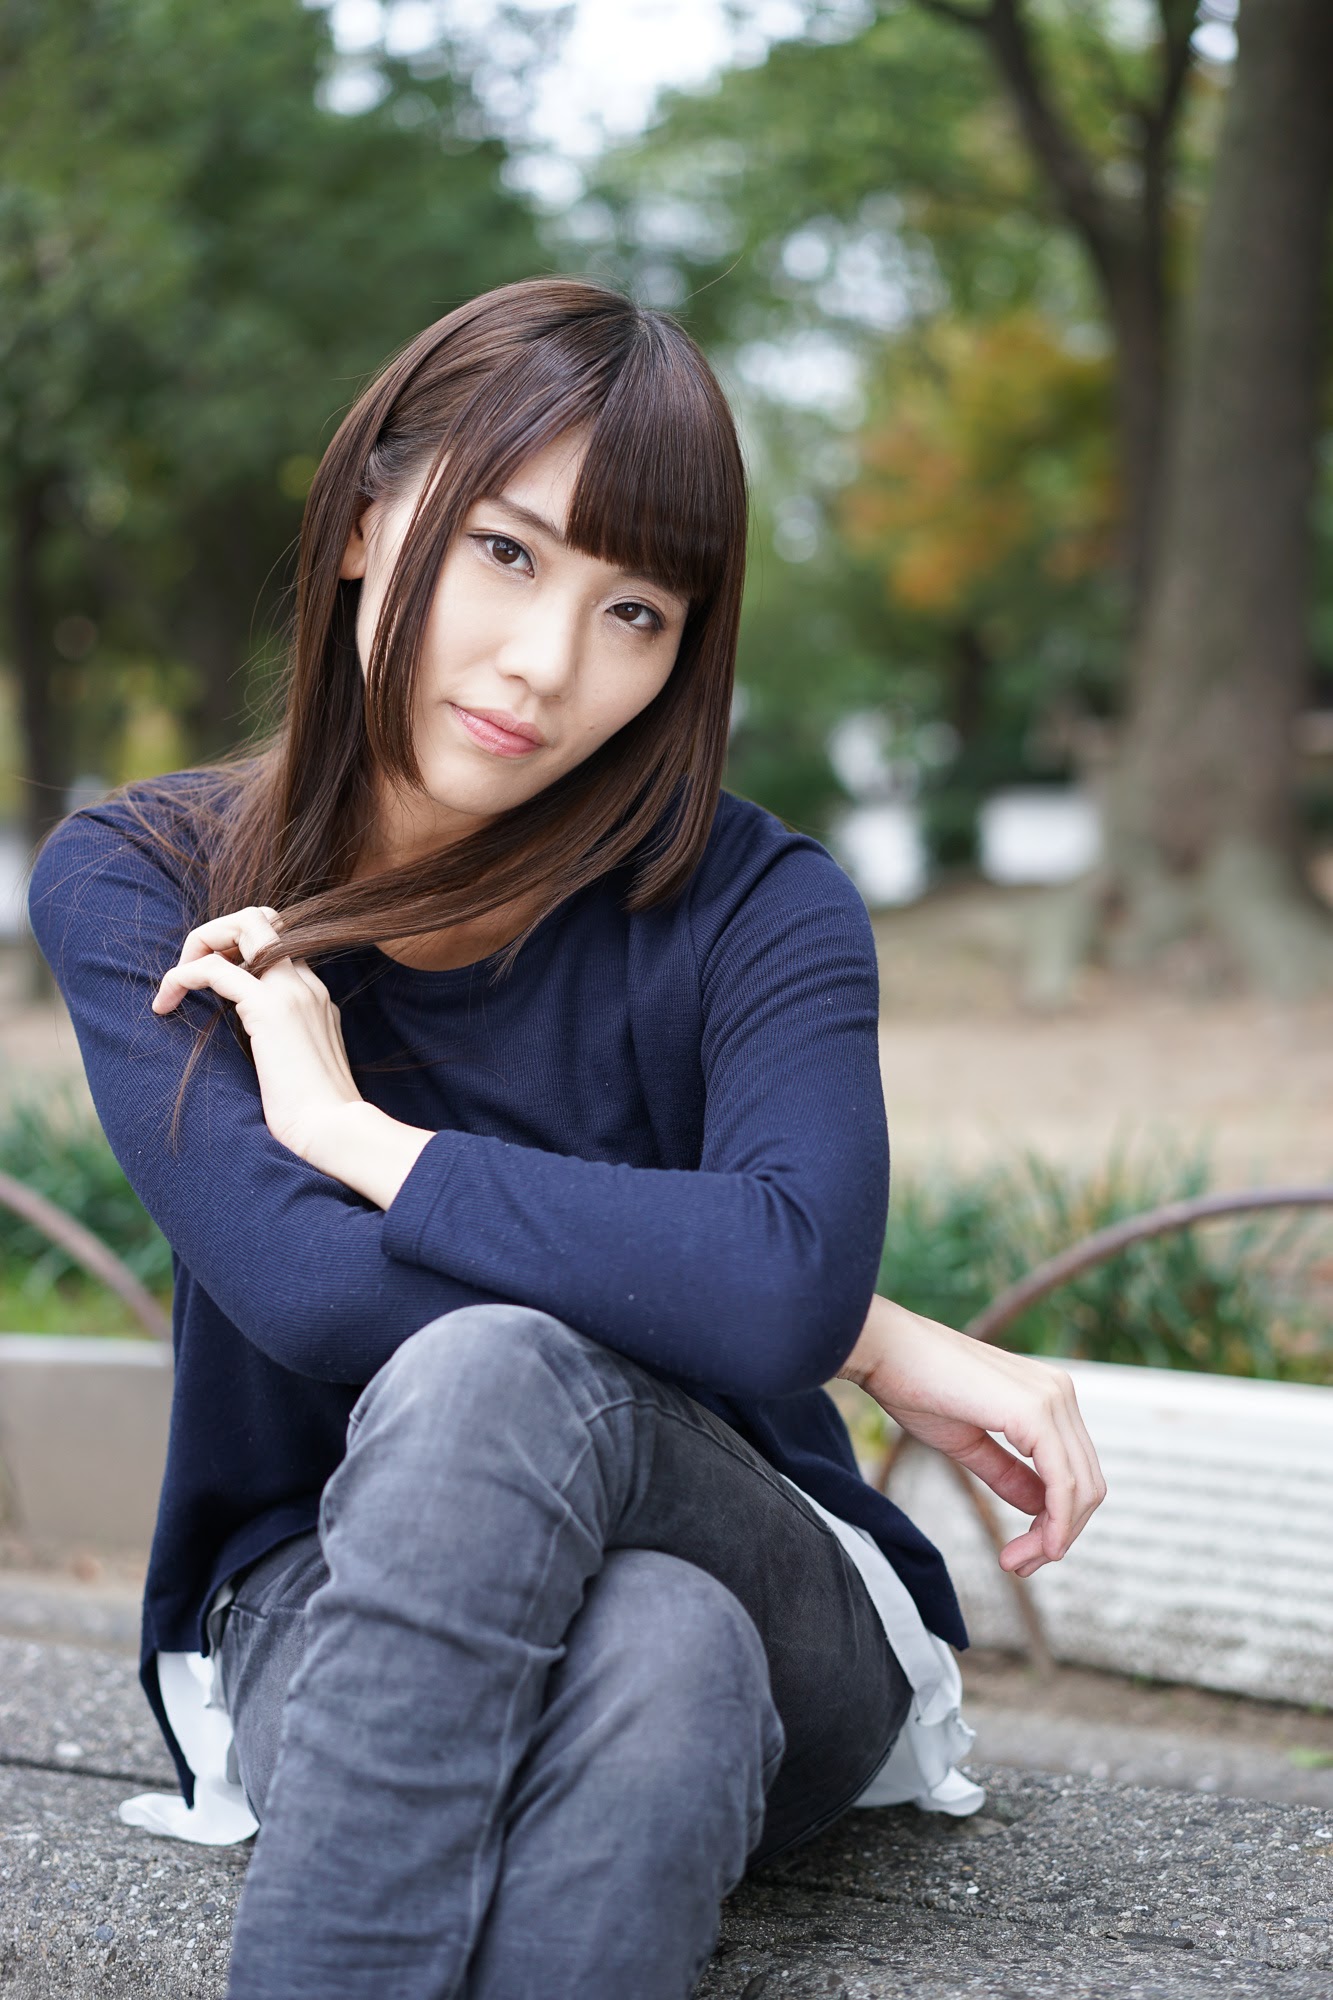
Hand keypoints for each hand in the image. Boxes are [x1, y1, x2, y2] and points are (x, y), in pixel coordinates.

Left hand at [150, 904, 361, 1163]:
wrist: (333, 1132)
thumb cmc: (315, 1117)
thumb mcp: (300, 1068)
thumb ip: (283, 1044)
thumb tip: (257, 1050)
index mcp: (314, 998)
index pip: (276, 943)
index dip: (234, 951)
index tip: (209, 984)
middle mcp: (306, 985)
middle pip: (262, 918)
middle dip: (216, 932)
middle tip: (188, 973)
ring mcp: (291, 992)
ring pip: (243, 924)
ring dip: (199, 943)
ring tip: (173, 986)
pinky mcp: (269, 1009)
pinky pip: (213, 969)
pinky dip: (181, 976)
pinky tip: (165, 1005)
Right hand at [839, 1293, 1106, 1578]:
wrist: (885, 1350)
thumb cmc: (914, 1386)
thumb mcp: (969, 1441)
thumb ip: (1008, 1473)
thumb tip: (1041, 1510)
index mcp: (1048, 1395)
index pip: (1074, 1472)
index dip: (1054, 1522)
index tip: (1017, 1556)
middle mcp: (1061, 1393)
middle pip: (1086, 1485)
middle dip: (1057, 1536)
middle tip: (1016, 1566)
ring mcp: (1053, 1399)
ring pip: (1081, 1490)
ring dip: (1054, 1537)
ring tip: (1014, 1563)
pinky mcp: (1036, 1412)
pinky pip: (1063, 1483)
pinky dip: (1056, 1523)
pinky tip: (1038, 1547)